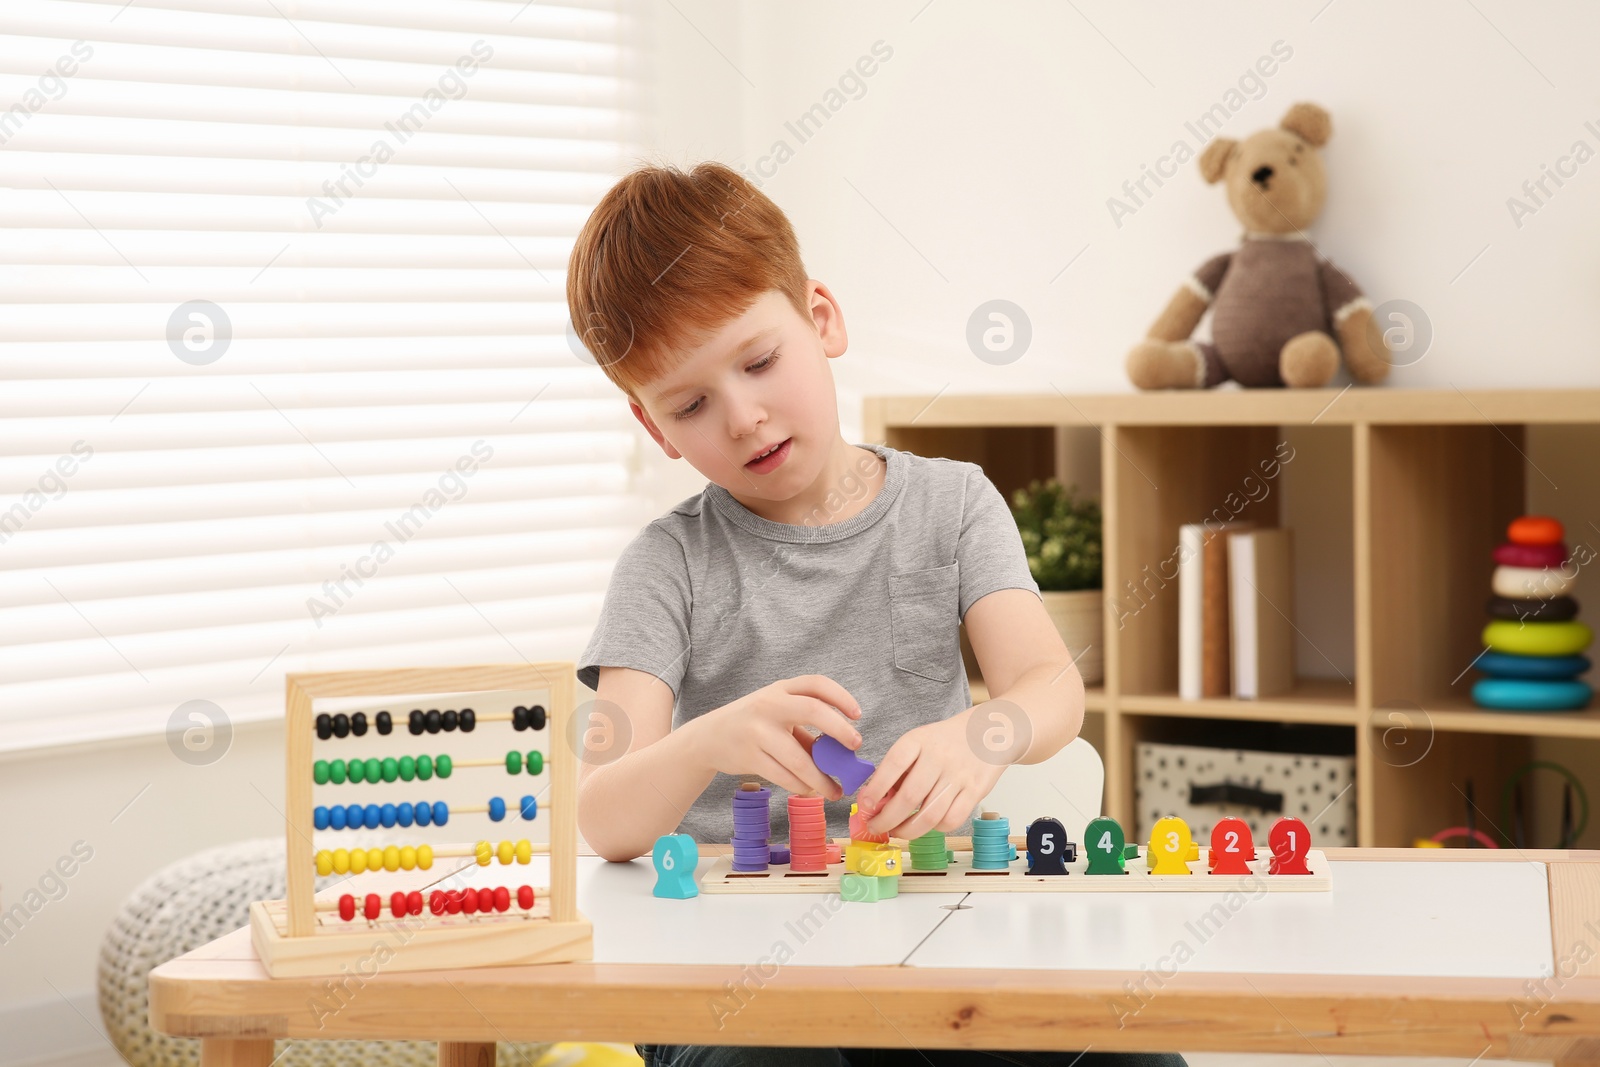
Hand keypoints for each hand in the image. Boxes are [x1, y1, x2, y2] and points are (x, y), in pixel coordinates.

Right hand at [683, 675, 862, 800]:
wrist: (709, 737)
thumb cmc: (753, 725)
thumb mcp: (776, 715)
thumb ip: (805, 728)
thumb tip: (842, 753)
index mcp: (780, 689)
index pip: (816, 683)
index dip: (841, 696)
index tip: (858, 715)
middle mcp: (769, 705)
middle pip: (812, 709)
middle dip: (839, 729)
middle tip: (856, 746)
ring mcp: (757, 731)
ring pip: (799, 758)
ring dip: (822, 779)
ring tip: (835, 790)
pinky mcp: (749, 757)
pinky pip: (784, 776)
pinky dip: (801, 786)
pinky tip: (810, 790)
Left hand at [855, 709, 1007, 840]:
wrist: (987, 731)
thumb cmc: (944, 742)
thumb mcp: (917, 744)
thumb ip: (897, 771)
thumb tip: (876, 803)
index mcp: (919, 740)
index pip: (893, 765)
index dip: (876, 788)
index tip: (865, 805)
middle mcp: (939, 757)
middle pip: (910, 797)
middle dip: (887, 819)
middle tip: (876, 826)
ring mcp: (960, 775)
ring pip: (930, 815)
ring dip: (908, 831)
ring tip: (897, 831)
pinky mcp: (976, 791)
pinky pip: (952, 820)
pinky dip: (935, 829)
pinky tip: (926, 825)